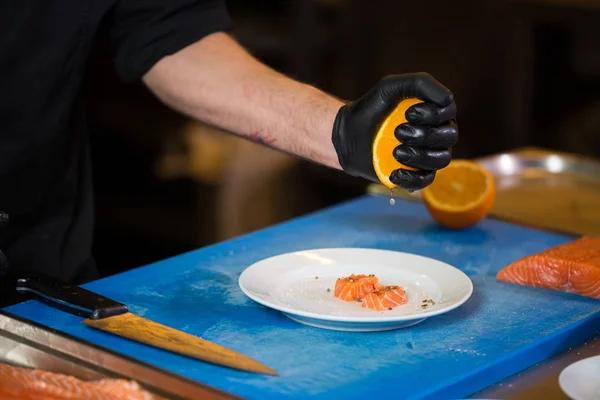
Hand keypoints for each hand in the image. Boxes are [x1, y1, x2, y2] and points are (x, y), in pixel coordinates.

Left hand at [331, 73, 457, 190]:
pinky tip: (395, 173)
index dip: (432, 114)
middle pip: (448, 137)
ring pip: (441, 160)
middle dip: (424, 135)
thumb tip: (448, 100)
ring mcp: (428, 155)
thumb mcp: (391, 87)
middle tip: (397, 132)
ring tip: (395, 152)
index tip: (408, 113)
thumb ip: (420, 83)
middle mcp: (437, 133)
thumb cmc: (372, 107)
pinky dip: (412, 178)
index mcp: (435, 111)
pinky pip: (426, 182)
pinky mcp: (415, 174)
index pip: (448, 113)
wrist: (349, 132)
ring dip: (419, 156)